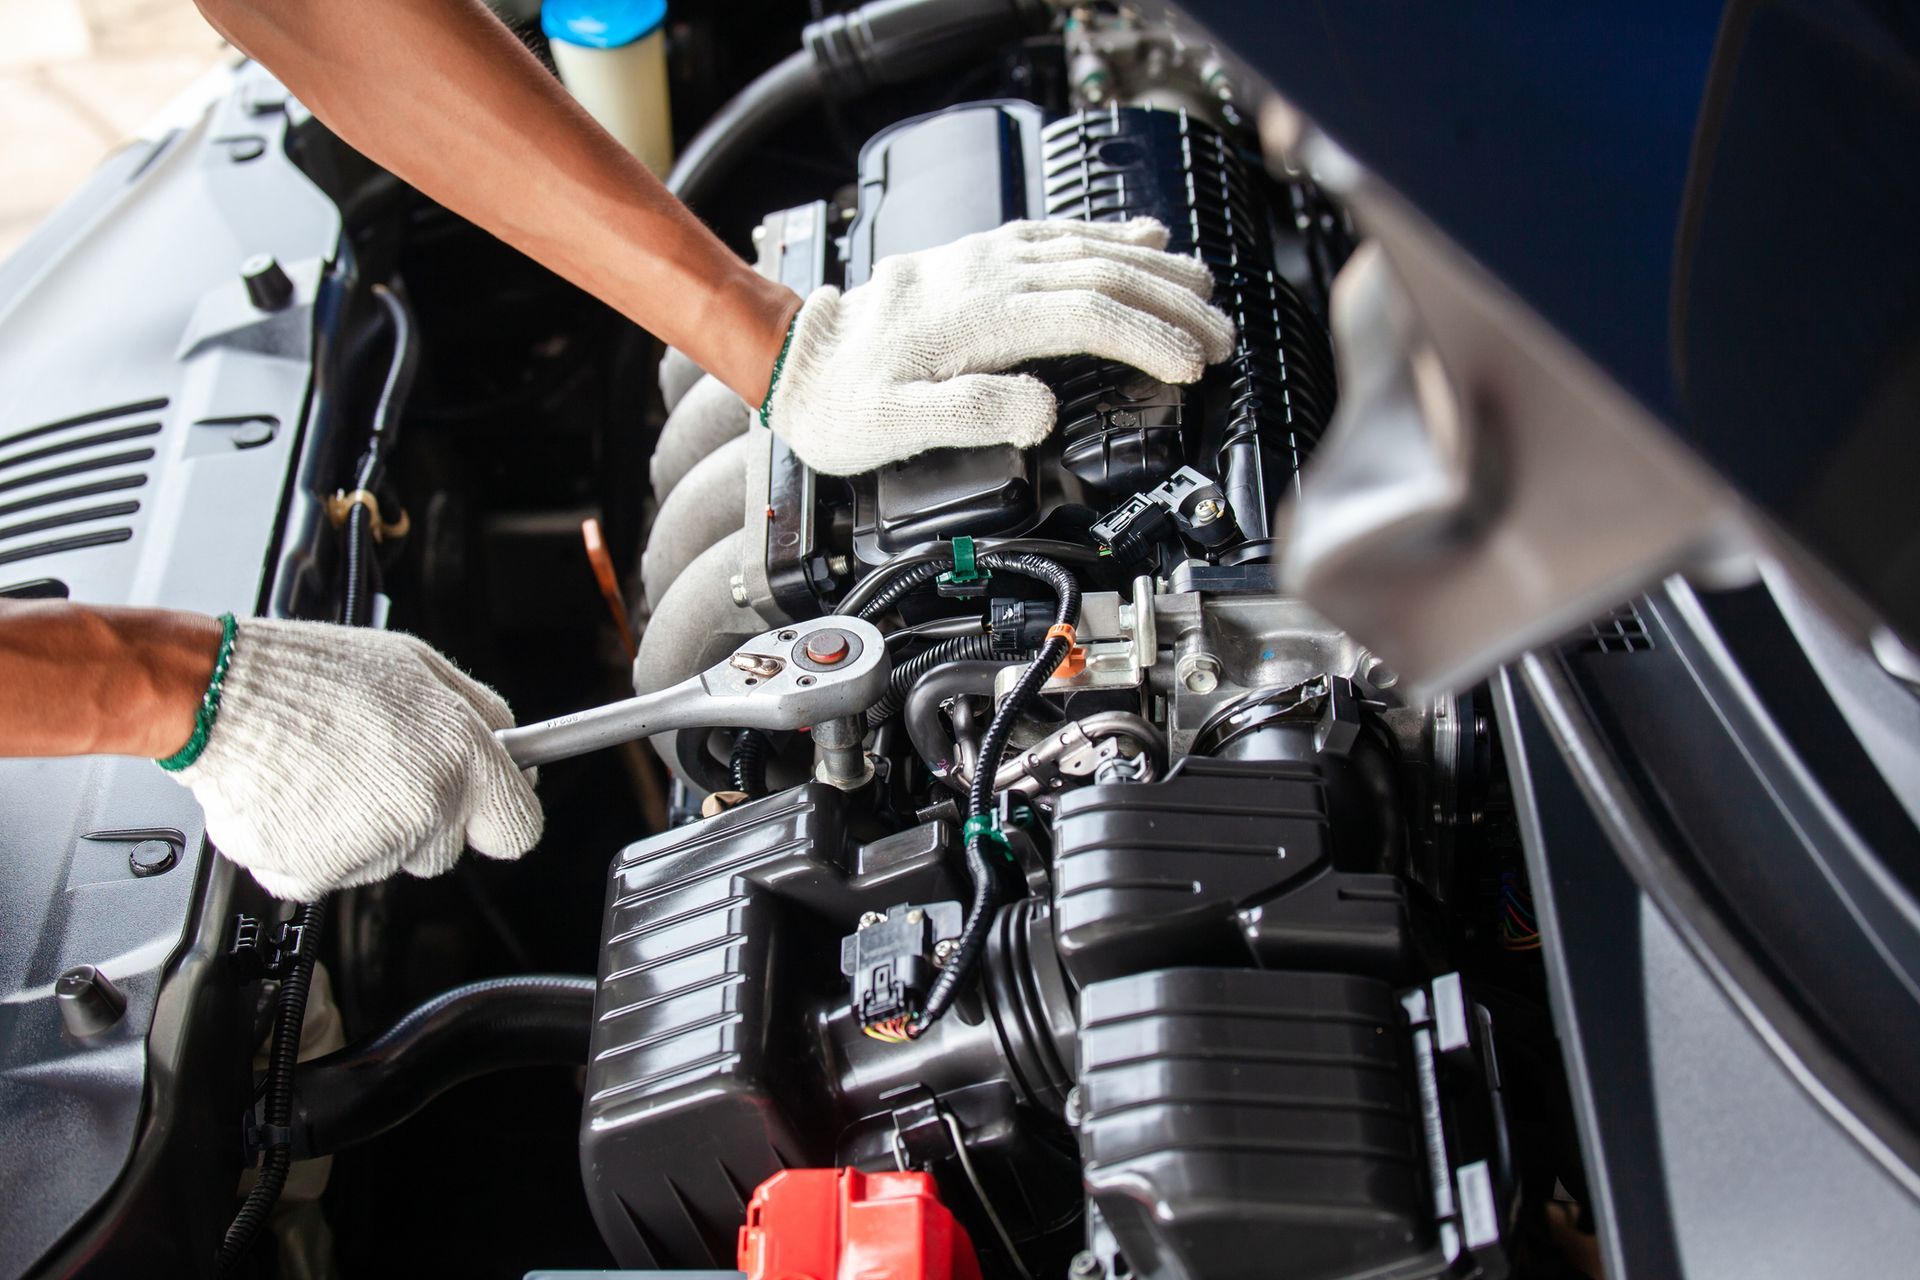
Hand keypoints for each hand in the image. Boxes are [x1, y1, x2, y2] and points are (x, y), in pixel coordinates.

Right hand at [169, 619, 542, 899]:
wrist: (220, 697)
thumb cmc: (311, 675)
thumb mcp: (420, 665)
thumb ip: (478, 712)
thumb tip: (507, 742)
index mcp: (460, 759)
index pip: (519, 829)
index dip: (499, 816)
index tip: (485, 807)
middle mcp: (425, 810)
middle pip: (448, 850)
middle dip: (425, 820)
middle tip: (379, 771)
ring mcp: (372, 848)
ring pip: (389, 862)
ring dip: (366, 831)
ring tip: (329, 773)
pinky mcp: (317, 875)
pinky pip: (331, 876)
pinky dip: (314, 849)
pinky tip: (299, 800)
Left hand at [764, 218, 1234, 474]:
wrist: (796, 361)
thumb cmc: (841, 403)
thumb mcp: (893, 427)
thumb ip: (970, 415)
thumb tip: (1041, 410)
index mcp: (977, 318)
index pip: (1086, 318)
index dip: (1147, 339)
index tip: (1191, 364)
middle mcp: (987, 275)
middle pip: (1101, 276)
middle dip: (1170, 304)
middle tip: (1222, 334)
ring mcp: (984, 259)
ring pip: (1086, 249)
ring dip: (1152, 267)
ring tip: (1204, 289)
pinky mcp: (978, 257)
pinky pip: (1056, 234)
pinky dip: (1107, 235)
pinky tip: (1140, 237)